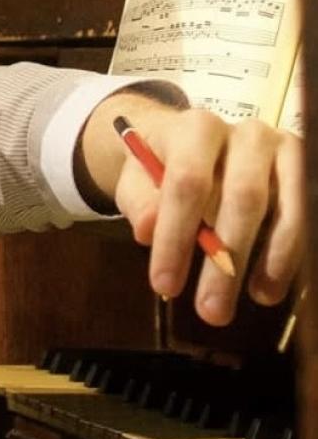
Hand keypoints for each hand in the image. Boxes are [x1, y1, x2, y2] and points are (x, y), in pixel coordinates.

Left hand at [80, 90, 303, 325]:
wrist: (195, 142)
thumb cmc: (162, 166)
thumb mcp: (138, 180)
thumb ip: (141, 201)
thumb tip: (147, 230)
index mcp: (197, 128)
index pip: (188, 183)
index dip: (176, 236)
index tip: (164, 284)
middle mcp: (247, 133)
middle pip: (243, 198)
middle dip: (227, 260)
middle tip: (212, 310)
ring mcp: (284, 150)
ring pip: (286, 209)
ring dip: (273, 260)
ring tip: (257, 298)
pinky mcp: (306, 168)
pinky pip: (306, 214)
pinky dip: (294, 252)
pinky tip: (277, 283)